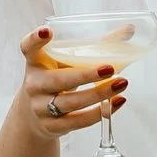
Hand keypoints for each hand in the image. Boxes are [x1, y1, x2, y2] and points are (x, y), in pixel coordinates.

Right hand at [14, 27, 126, 143]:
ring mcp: (40, 107)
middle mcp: (34, 84)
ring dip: (98, 94)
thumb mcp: (66, 62)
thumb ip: (94, 46)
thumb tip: (129, 29)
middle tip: (109, 68)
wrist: (33, 116)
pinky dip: (99, 113)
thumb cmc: (56, 80)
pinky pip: (77, 121)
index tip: (48, 31)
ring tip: (121, 84)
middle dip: (85, 75)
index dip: (35, 39)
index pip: (28, 48)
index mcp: (36, 62)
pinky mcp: (51, 126)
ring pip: (70, 102)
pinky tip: (116, 102)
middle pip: (57, 80)